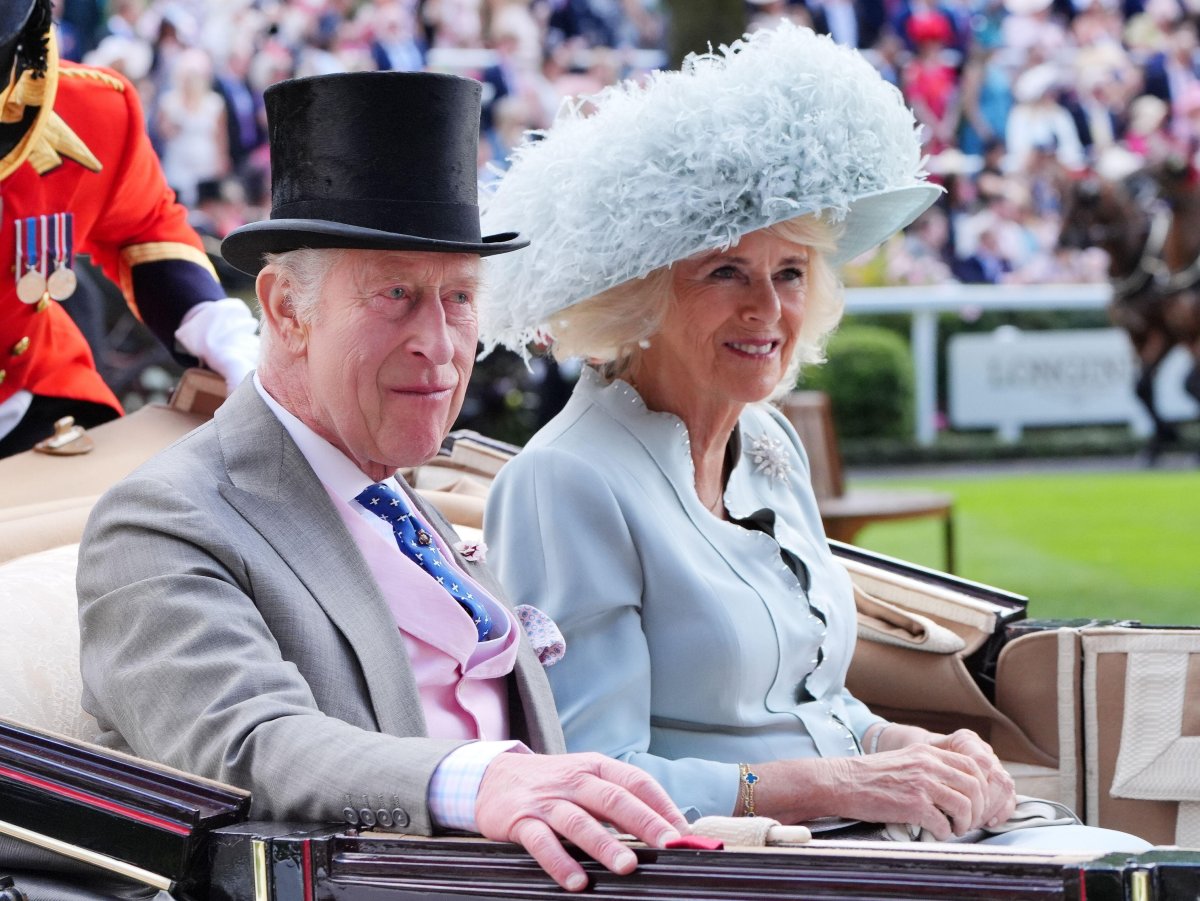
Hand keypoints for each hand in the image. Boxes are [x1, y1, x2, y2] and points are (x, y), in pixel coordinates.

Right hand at [475, 752, 686, 892]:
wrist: (492, 777)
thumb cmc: (552, 784)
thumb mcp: (585, 780)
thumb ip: (618, 800)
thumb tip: (665, 828)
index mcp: (595, 767)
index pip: (635, 781)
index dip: (661, 804)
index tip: (682, 831)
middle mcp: (573, 780)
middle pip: (612, 799)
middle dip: (643, 822)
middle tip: (667, 845)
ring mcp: (547, 800)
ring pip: (579, 821)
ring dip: (604, 844)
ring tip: (627, 866)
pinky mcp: (521, 820)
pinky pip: (542, 842)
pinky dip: (560, 862)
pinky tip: (576, 881)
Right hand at [772, 744, 991, 839]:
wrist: (842, 782)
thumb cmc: (870, 775)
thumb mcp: (904, 759)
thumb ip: (928, 765)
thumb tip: (954, 784)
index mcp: (927, 751)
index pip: (971, 765)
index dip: (980, 787)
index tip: (975, 802)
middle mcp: (928, 764)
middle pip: (974, 786)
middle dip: (978, 808)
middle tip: (968, 820)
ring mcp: (921, 784)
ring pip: (964, 806)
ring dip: (965, 823)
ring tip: (954, 829)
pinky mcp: (913, 804)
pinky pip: (943, 823)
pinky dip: (944, 833)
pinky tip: (935, 833)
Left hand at [926, 729, 1015, 827]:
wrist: (928, 756)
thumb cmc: (923, 759)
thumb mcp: (921, 757)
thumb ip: (931, 765)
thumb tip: (939, 788)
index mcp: (965, 740)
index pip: (981, 762)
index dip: (974, 785)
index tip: (959, 804)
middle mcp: (984, 749)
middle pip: (997, 777)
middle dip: (984, 803)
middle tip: (967, 820)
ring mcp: (994, 764)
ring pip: (1005, 787)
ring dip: (992, 809)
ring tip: (974, 822)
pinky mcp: (999, 780)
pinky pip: (1010, 796)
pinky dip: (1002, 811)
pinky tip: (989, 823)